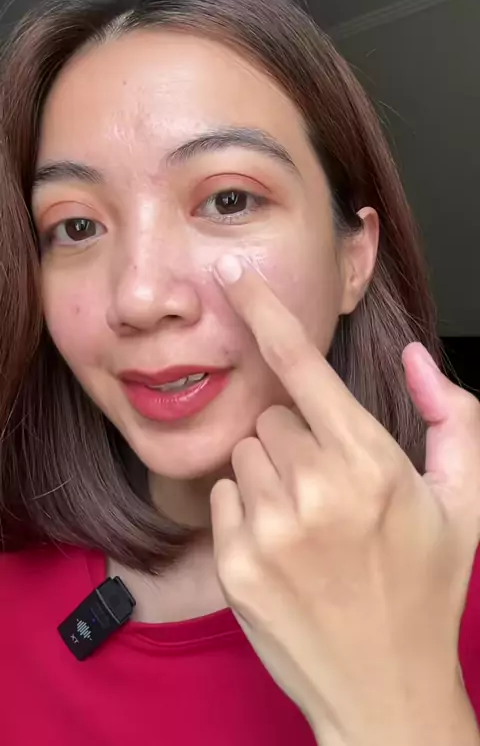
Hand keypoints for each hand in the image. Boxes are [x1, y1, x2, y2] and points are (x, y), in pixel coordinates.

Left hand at [210, 254, 479, 745]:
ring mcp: (270, 530)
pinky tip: (285, 548)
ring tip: (310, 523)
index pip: (302, 365)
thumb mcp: (464, 502)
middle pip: (272, 417)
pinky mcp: (236, 563)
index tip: (231, 274)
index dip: (265, 311)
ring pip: (246, 454)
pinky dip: (247, 510)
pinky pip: (222, 495)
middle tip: (331, 489)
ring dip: (272, 476)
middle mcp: (315, 490)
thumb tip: (417, 356)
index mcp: (371, 463)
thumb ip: (455, 418)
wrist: (384, 688)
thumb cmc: (424, 588)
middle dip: (297, 439)